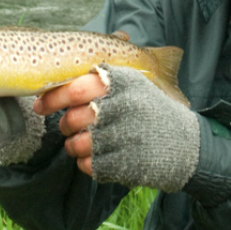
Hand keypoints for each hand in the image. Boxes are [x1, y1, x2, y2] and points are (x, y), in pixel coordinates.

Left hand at [40, 65, 199, 191]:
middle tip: (69, 125)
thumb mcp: (138, 83)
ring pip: (76, 144)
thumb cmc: (155, 112)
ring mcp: (122, 137)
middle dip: (66, 124)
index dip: (53, 97)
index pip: (74, 87)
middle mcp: (121, 107)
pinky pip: (87, 165)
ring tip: (84, 142)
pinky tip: (97, 157)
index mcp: (122, 82)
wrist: (189, 147)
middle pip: (73, 117)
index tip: (42, 104)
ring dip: (74, 146)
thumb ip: (106, 74)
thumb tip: (65, 64)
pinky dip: (86, 163)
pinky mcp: (122, 164)